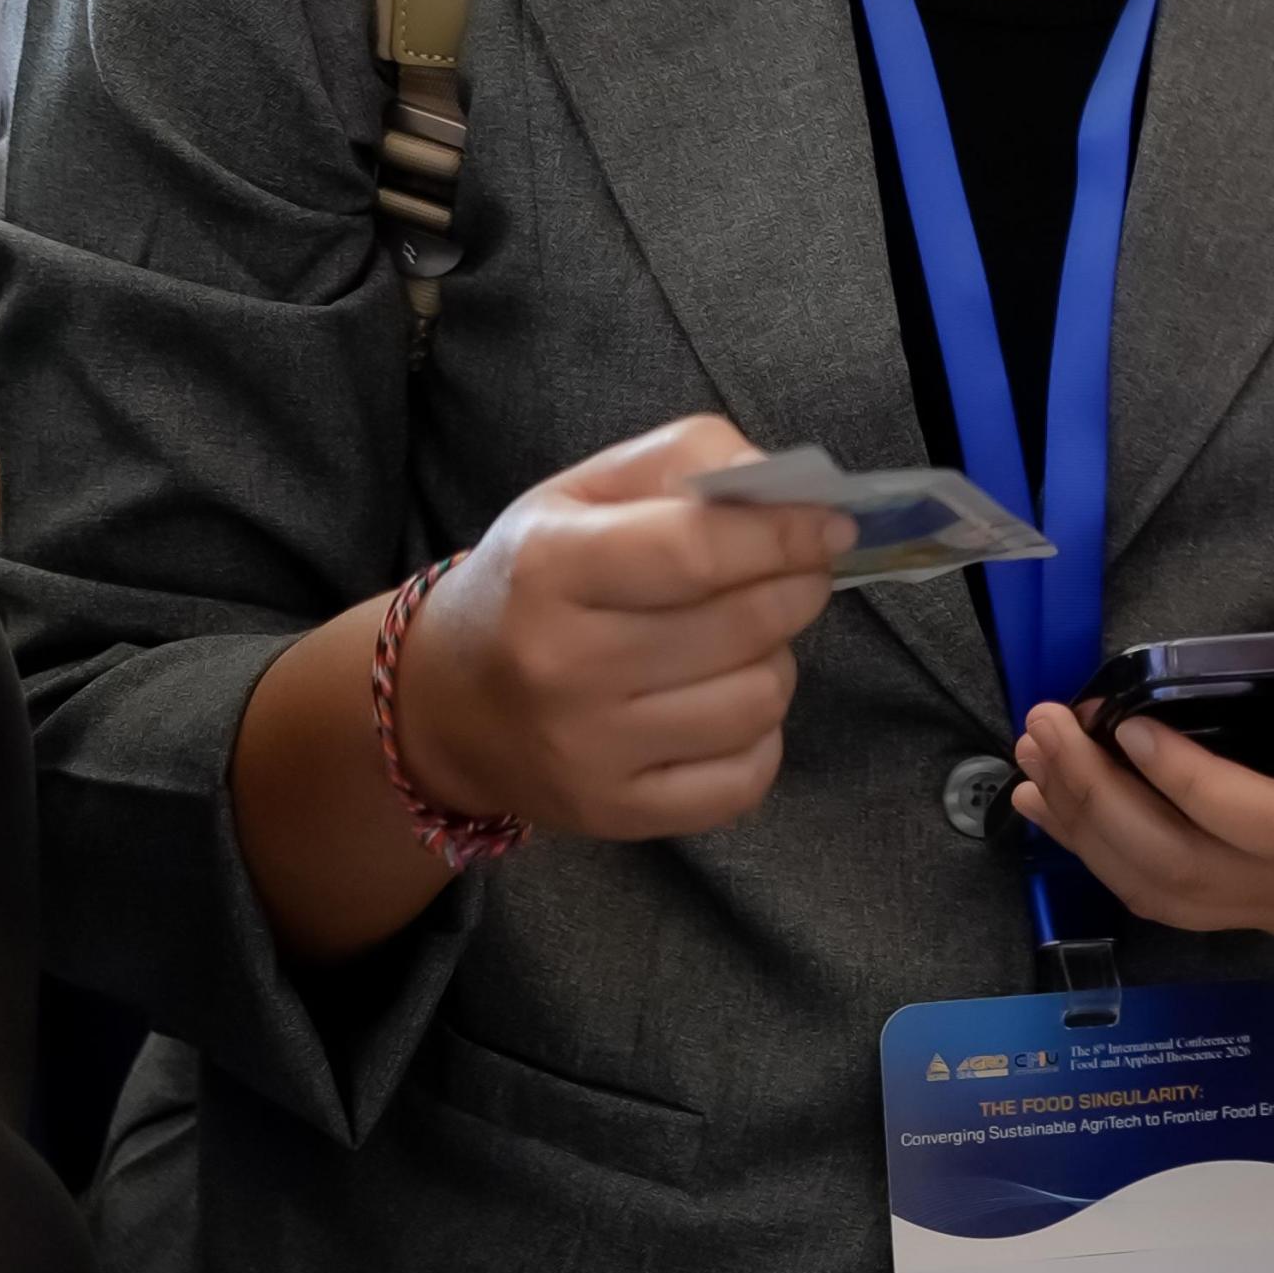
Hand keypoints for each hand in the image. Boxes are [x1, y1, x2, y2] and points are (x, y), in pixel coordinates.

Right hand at [392, 414, 852, 841]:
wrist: (442, 704)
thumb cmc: (536, 579)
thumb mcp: (587, 491)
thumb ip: (690, 458)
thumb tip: (787, 489)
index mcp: (548, 567)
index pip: (697, 550)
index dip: (785, 534)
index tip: (830, 526)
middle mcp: (561, 665)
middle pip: (745, 624)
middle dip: (795, 589)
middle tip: (791, 577)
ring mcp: (586, 750)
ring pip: (760, 699)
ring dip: (775, 661)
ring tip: (736, 645)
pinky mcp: (613, 813)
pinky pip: (748, 778)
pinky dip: (758, 738)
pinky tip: (720, 709)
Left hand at [1007, 598, 1273, 938]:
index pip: (1269, 827)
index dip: (1193, 786)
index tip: (1132, 727)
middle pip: (1189, 869)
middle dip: (1103, 802)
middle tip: (1051, 727)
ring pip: (1161, 892)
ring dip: (1086, 828)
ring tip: (1038, 756)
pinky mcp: (1248, 912)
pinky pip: (1160, 898)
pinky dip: (1096, 853)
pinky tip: (1053, 802)